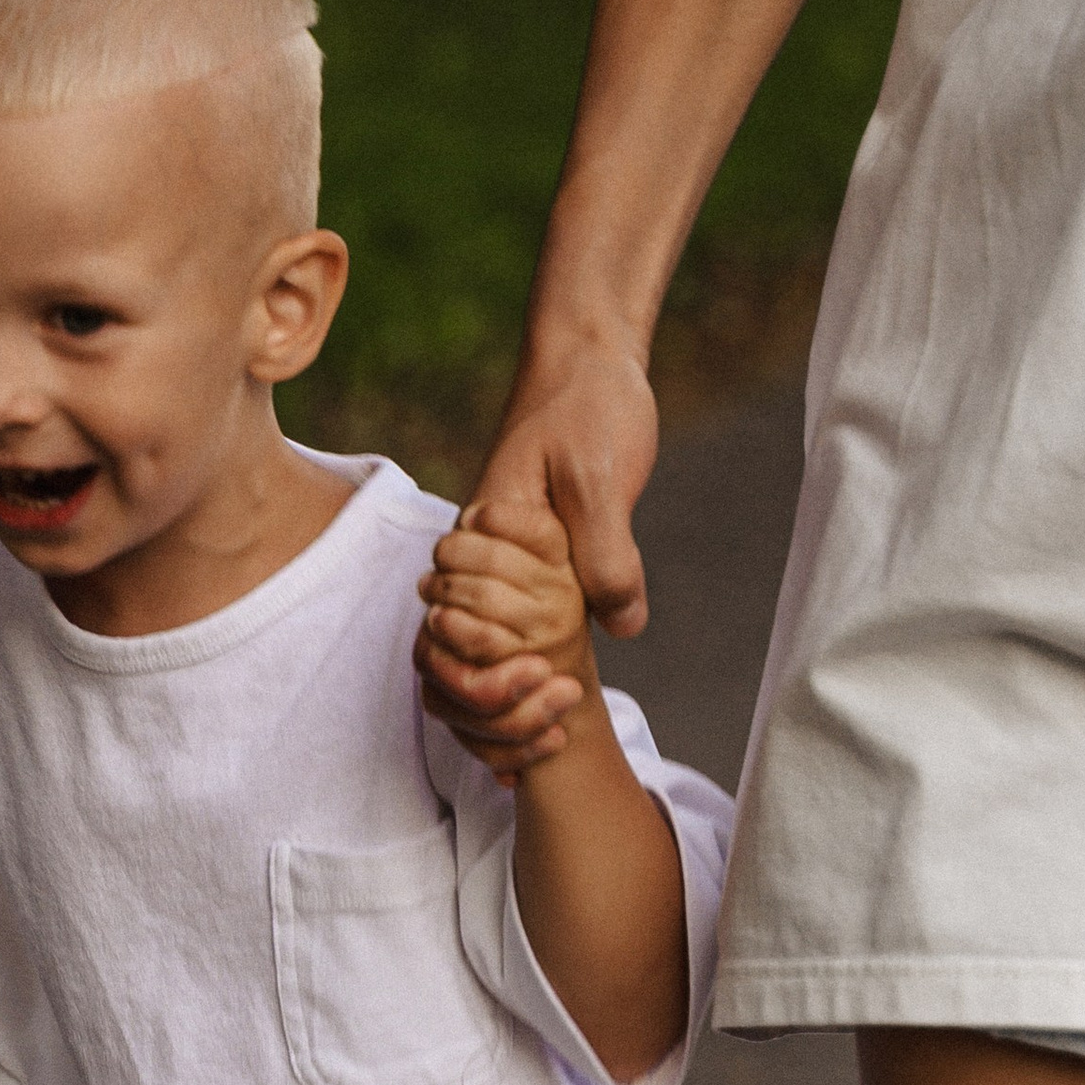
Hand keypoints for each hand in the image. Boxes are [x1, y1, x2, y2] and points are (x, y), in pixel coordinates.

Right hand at [421, 329, 654, 767]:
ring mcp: (509, 560)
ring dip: (516, 691)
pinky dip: (536, 667)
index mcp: (483, 536)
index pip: (464, 627)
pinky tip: (562, 707)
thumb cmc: (589, 408)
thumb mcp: (600, 480)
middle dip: (503, 693)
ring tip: (558, 724)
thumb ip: (605, 553)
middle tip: (563, 703)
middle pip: (466, 647)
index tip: (549, 683)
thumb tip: (621, 629)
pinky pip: (527, 624)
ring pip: (491, 645)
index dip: (495, 671)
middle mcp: (484, 554)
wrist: (594, 361)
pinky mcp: (541, 560)